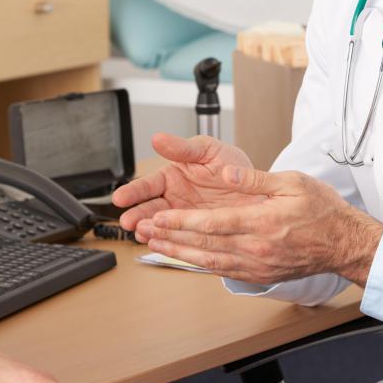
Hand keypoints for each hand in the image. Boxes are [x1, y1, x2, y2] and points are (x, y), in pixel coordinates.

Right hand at [112, 133, 257, 241]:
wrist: (261, 190)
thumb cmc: (233, 166)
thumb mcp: (209, 150)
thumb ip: (183, 147)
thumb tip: (159, 138)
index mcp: (173, 176)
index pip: (148, 184)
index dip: (133, 191)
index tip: (121, 198)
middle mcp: (175, 199)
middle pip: (149, 209)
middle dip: (137, 215)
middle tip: (128, 222)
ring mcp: (185, 218)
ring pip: (162, 226)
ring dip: (150, 231)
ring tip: (142, 234)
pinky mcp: (198, 233)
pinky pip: (181, 239)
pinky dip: (171, 243)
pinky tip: (162, 244)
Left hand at [138, 165, 382, 285]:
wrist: (344, 243)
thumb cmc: (321, 211)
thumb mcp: (292, 182)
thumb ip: (255, 179)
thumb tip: (227, 172)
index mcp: (262, 222)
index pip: (213, 223)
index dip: (182, 222)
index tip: (159, 217)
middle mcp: (257, 248)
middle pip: (205, 245)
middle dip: (172, 239)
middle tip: (145, 232)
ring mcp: (257, 265)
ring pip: (210, 262)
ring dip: (180, 254)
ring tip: (155, 246)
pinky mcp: (259, 274)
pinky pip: (223, 271)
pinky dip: (200, 266)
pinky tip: (184, 259)